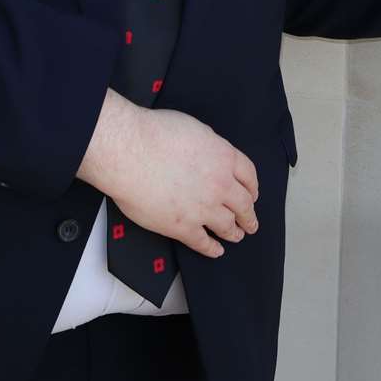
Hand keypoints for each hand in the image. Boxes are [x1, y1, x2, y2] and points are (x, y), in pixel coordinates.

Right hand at [111, 107, 259, 257]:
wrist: (128, 152)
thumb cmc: (154, 134)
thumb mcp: (195, 130)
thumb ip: (210, 147)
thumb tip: (211, 155)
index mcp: (224, 157)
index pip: (249, 176)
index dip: (252, 188)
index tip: (252, 195)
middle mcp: (220, 184)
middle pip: (244, 204)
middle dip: (249, 215)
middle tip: (251, 222)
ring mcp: (203, 208)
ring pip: (228, 226)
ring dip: (234, 232)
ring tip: (237, 235)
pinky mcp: (183, 226)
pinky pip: (203, 242)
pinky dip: (211, 248)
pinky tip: (215, 250)